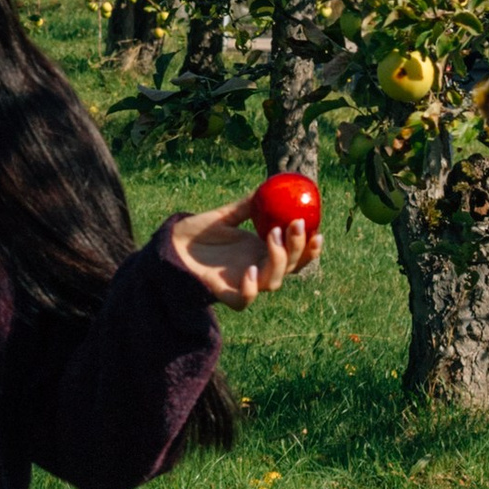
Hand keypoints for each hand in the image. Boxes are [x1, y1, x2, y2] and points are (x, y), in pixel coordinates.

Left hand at [163, 197, 320, 308]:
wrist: (171, 246)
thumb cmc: (199, 232)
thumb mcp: (225, 215)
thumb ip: (246, 206)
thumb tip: (266, 188)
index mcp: (262, 252)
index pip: (296, 256)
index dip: (310, 248)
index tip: (317, 230)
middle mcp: (258, 269)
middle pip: (290, 267)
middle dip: (299, 247)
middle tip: (295, 223)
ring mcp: (243, 283)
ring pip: (274, 282)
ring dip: (279, 259)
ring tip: (272, 234)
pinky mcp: (224, 293)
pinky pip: (243, 300)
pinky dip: (250, 289)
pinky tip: (250, 270)